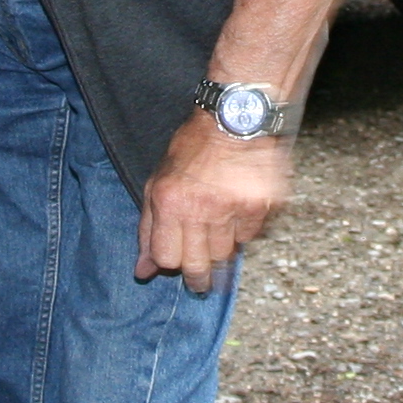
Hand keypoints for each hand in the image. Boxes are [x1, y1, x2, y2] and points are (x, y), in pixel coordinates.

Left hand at [137, 110, 290, 295]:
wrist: (236, 119)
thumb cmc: (193, 148)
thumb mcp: (158, 182)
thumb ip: (148, 228)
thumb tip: (143, 271)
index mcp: (170, 202)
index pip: (165, 257)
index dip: (167, 263)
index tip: (173, 262)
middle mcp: (201, 209)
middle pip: (197, 265)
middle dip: (196, 279)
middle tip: (199, 284)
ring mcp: (233, 209)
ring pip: (224, 255)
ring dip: (219, 253)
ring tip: (217, 238)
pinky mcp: (260, 207)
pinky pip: (249, 237)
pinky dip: (241, 233)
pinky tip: (236, 215)